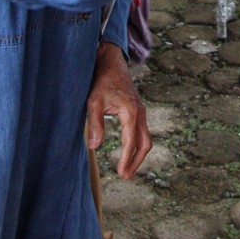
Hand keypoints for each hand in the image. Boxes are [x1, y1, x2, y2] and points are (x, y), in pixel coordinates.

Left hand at [86, 42, 150, 178]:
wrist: (110, 62)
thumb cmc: (101, 81)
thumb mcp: (93, 102)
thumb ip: (95, 124)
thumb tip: (94, 147)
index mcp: (131, 112)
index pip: (131, 142)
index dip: (126, 159)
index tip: (121, 174)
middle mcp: (140, 113)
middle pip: (145, 144)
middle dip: (136, 162)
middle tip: (126, 176)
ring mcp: (141, 111)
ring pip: (145, 138)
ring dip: (138, 155)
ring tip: (127, 170)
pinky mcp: (137, 110)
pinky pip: (142, 132)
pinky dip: (137, 145)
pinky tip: (128, 150)